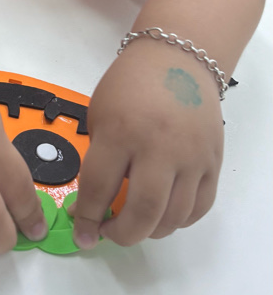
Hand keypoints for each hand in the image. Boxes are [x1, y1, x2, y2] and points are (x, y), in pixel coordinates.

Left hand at [70, 43, 223, 247]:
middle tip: (108, 233)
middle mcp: (159, 147)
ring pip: (173, 217)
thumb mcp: (98, 115)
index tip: (82, 232)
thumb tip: (89, 207)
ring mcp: (191, 156)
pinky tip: (163, 215)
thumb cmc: (129, 85)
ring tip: (134, 224)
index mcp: (120, 132)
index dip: (87, 217)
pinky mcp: (212, 161)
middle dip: (121, 235)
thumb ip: (96, 160)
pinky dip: (179, 220)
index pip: (99, 188)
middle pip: (143, 213)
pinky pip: (199, 206)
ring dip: (150, 231)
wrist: (176, 59)